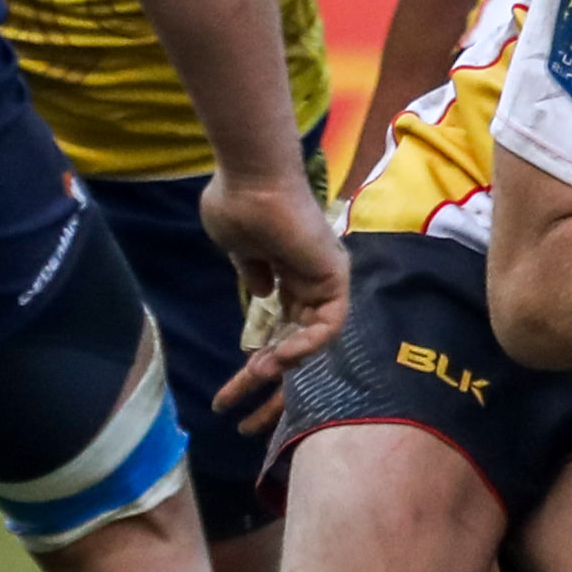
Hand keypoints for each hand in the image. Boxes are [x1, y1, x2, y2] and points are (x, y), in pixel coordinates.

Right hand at [204, 170, 348, 425]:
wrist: (248, 182)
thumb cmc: (236, 205)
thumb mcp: (240, 248)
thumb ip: (253, 271)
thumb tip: (261, 293)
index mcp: (288, 269)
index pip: (284, 321)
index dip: (263, 350)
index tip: (239, 377)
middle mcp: (310, 276)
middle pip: (300, 335)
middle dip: (274, 368)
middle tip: (248, 389)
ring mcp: (324, 277)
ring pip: (315, 336)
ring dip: (288, 360)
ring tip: (261, 374)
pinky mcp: (335, 278)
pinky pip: (328, 324)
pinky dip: (308, 344)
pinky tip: (281, 356)